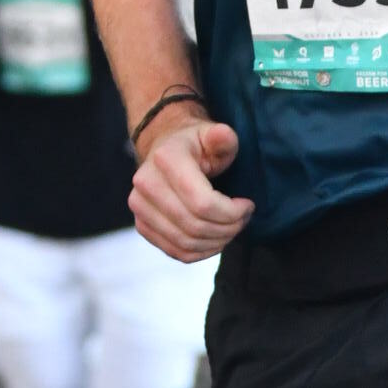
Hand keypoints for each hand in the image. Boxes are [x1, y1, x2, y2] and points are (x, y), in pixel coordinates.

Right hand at [129, 116, 252, 262]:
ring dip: (216, 242)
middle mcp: (146, 183)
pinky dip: (200, 252)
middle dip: (227, 228)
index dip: (231, 212)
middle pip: (194, 226)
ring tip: (232, 228)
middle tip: (243, 219)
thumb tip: (223, 136)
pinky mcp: (142, 224)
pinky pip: (175, 251)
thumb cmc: (195, 145)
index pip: (202, 203)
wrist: (164, 151)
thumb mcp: (212, 135)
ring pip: (185, 243)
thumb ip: (222, 138)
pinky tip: (215, 240)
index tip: (247, 206)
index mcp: (165, 159)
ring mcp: (139, 207)